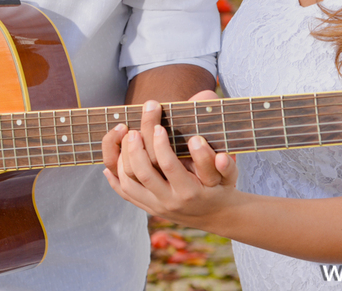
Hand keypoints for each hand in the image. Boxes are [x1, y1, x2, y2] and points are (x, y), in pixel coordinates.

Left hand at [103, 119, 237, 227]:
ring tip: (126, 138)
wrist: (217, 217)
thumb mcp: (229, 176)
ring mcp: (155, 206)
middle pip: (143, 173)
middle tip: (134, 128)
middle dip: (136, 148)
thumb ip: (224, 163)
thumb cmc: (221, 189)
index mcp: (189, 192)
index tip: (158, 126)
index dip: (161, 144)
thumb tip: (199, 143)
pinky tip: (112, 161)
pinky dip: (115, 178)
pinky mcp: (148, 207)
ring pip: (129, 183)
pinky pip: (125, 193)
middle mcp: (169, 202)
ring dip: (123, 159)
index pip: (169, 165)